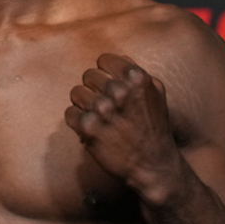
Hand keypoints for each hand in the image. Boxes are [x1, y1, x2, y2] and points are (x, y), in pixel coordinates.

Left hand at [65, 53, 181, 198]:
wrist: (152, 164)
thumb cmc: (153, 127)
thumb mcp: (154, 94)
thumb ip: (135, 73)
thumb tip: (115, 58)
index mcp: (136, 78)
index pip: (103, 60)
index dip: (106, 74)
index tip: (112, 87)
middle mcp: (119, 91)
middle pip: (88, 76)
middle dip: (95, 90)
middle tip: (108, 107)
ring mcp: (102, 109)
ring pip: (76, 93)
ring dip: (85, 106)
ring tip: (102, 118)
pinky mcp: (88, 127)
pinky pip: (70, 113)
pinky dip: (79, 122)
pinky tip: (94, 129)